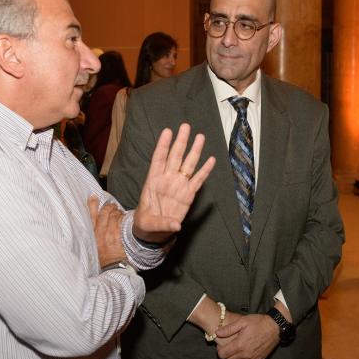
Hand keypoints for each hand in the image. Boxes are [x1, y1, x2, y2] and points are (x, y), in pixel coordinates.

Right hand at [88, 196, 125, 267]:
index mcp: (91, 234)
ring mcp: (110, 234)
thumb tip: (97, 222)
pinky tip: (123, 216)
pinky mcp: (119, 236)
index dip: (92, 205)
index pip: (90, 216)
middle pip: (104, 213)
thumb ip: (93, 233)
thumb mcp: (92, 245)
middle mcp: (99, 233)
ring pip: (113, 216)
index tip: (93, 197)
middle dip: (108, 206)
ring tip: (117, 210)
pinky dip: (122, 217)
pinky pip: (121, 222)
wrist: (112, 267)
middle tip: (110, 204)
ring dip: (116, 210)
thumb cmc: (102, 257)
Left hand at [133, 123, 215, 243]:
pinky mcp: (188, 195)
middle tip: (186, 126)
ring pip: (188, 165)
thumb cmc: (146, 223)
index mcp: (153, 181)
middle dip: (180, 142)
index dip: (163, 146)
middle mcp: (167, 179)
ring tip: (200, 137)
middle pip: (175, 157)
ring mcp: (179, 186)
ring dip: (194, 151)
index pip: (159, 159)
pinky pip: (198, 181)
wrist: (154, 232)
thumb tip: (176, 225)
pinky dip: (205, 171)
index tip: (168, 131)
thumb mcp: (148, 224)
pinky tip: (211, 160)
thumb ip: (162, 223)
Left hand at [215, 314, 279, 358]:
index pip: (223, 354)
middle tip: (226, 347)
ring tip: (233, 350)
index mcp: (240, 345)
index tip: (220, 345)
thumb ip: (229, 329)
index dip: (219, 350)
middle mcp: (245, 354)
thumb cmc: (258, 322)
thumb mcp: (242, 321)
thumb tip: (217, 333)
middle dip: (224, 355)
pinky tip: (240, 355)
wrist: (274, 328)